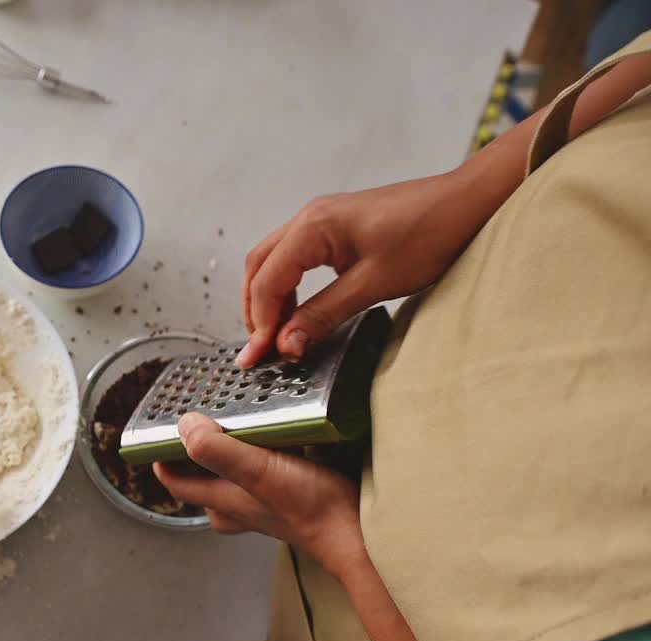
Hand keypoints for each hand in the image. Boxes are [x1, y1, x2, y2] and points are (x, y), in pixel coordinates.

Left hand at [153, 414, 363, 578]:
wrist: (357, 531)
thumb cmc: (309, 507)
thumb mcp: (257, 470)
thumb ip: (218, 450)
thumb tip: (183, 427)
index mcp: (223, 500)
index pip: (177, 482)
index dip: (162, 459)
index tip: (156, 434)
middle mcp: (239, 506)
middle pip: (202, 481)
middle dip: (195, 454)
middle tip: (197, 422)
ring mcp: (265, 504)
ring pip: (233, 478)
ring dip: (229, 453)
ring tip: (233, 422)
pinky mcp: (290, 497)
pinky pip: (263, 475)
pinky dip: (260, 455)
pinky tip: (275, 438)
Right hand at [237, 172, 480, 367]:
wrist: (467, 203)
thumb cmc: (430, 232)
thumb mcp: (374, 284)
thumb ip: (323, 314)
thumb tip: (287, 343)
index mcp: (314, 226)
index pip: (267, 280)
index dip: (261, 322)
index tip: (262, 356)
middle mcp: (309, 217)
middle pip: (260, 268)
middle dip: (255, 311)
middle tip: (260, 350)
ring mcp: (321, 220)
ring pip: (274, 263)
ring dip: (270, 300)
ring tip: (277, 336)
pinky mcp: (335, 227)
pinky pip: (295, 259)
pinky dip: (288, 287)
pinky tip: (298, 312)